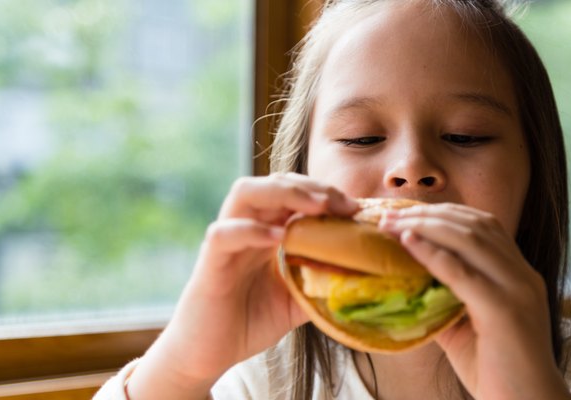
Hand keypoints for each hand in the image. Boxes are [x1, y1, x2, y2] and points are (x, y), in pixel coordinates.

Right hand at [128, 173, 357, 398]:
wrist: (208, 353)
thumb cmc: (249, 321)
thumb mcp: (297, 300)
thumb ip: (321, 283)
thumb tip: (362, 277)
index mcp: (267, 230)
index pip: (293, 191)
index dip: (324, 192)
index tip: (355, 208)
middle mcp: (247, 227)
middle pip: (273, 181)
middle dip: (310, 185)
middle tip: (340, 203)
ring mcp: (227, 241)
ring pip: (245, 193)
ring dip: (283, 192)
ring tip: (315, 207)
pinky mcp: (209, 262)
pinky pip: (224, 233)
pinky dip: (251, 229)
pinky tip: (277, 237)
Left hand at [380, 203, 570, 399]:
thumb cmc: (496, 372)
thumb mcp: (464, 327)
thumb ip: (442, 299)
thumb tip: (403, 281)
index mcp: (518, 275)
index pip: (484, 225)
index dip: (444, 213)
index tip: (406, 212)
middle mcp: (522, 275)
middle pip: (475, 225)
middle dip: (429, 214)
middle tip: (389, 214)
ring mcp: (517, 290)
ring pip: (471, 240)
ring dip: (426, 226)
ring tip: (392, 224)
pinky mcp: (505, 311)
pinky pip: (464, 274)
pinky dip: (433, 254)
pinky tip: (408, 243)